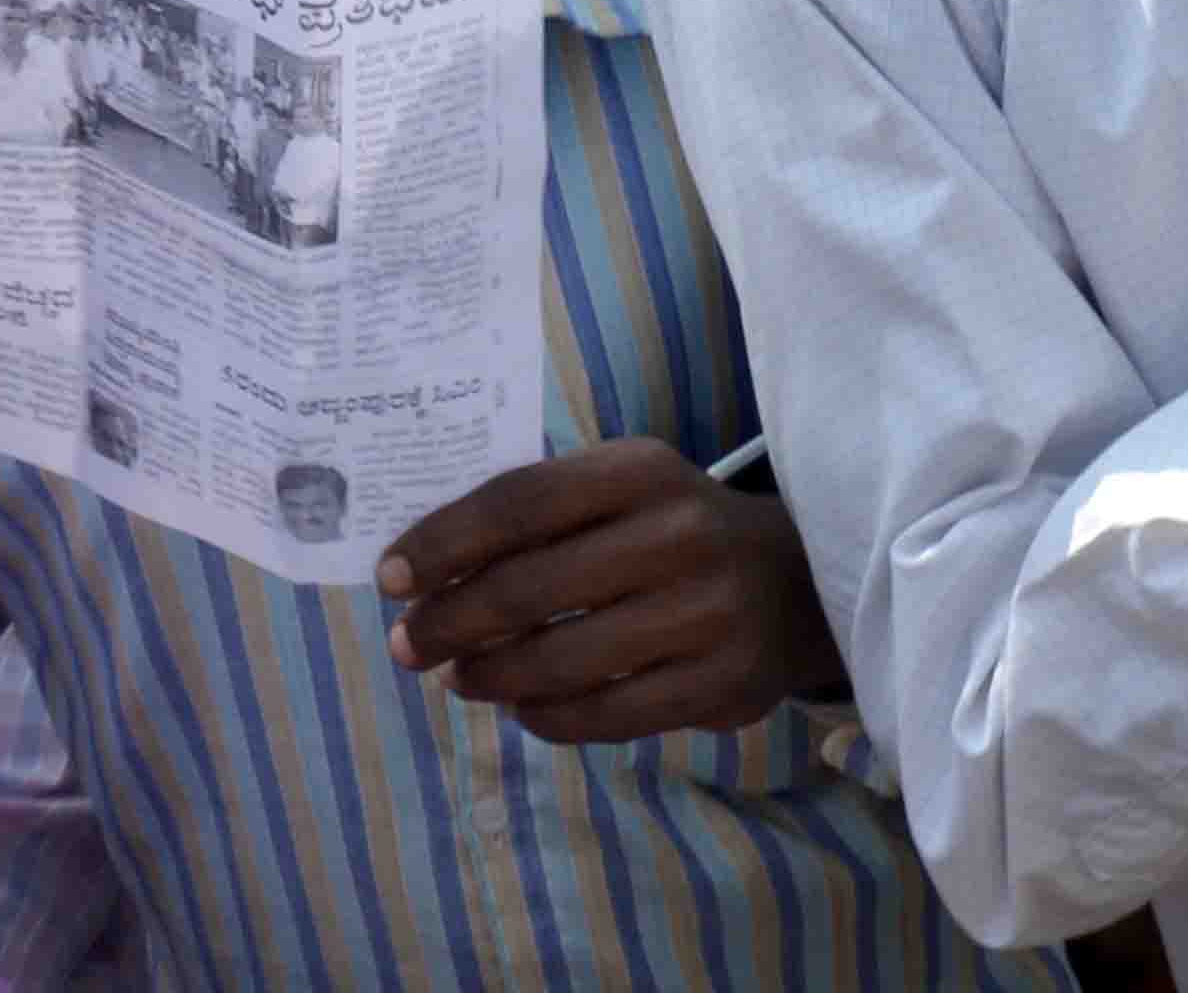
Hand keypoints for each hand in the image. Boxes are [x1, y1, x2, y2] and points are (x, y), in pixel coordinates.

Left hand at [376, 440, 835, 740]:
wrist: (797, 583)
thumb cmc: (674, 530)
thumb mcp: (623, 490)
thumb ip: (541, 515)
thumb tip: (425, 568)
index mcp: (641, 470)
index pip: (520, 501)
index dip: (444, 541)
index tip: (390, 578)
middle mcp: (678, 535)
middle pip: (531, 586)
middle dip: (451, 622)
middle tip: (407, 646)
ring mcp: (705, 615)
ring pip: (562, 661)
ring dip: (490, 676)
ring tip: (459, 677)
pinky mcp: (720, 685)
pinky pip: (606, 715)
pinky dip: (547, 716)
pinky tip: (523, 706)